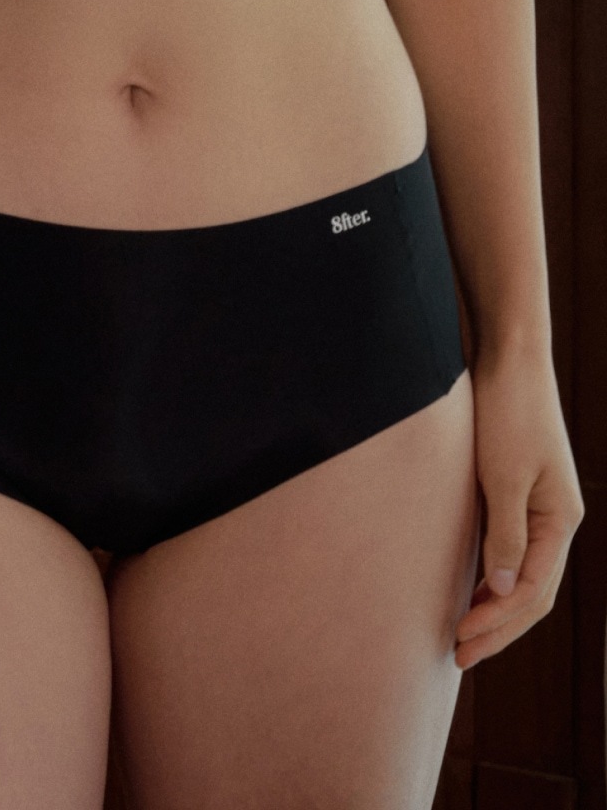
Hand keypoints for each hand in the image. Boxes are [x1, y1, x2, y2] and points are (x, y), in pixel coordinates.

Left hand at [454, 343, 584, 669]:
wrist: (508, 361)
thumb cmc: (507, 415)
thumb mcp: (504, 477)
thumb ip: (506, 535)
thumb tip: (500, 591)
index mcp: (560, 521)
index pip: (532, 592)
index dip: (498, 625)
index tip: (460, 645)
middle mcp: (553, 520)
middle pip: (529, 591)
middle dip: (496, 627)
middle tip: (457, 656)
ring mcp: (536, 506)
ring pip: (518, 573)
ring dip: (492, 606)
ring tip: (460, 633)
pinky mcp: (513, 492)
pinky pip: (506, 548)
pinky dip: (488, 575)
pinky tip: (465, 587)